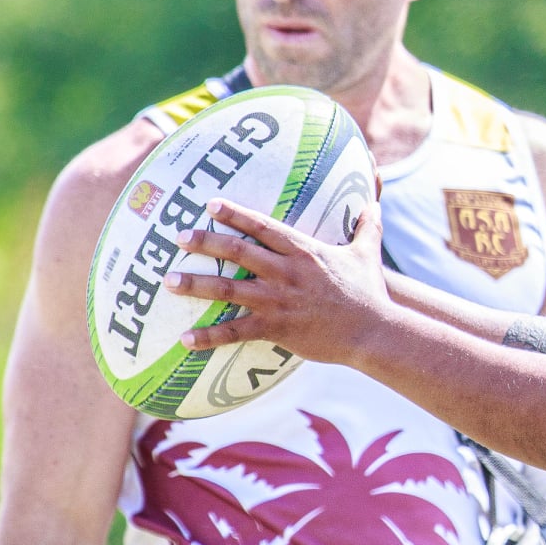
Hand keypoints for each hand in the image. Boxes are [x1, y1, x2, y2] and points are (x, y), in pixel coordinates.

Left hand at [168, 199, 388, 364]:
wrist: (373, 331)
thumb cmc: (369, 293)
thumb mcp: (368, 254)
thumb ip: (368, 227)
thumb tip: (377, 204)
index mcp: (304, 251)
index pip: (263, 226)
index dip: (235, 214)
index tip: (210, 204)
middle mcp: (286, 272)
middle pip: (238, 252)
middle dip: (205, 242)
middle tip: (178, 237)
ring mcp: (279, 300)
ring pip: (228, 289)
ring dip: (196, 284)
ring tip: (169, 282)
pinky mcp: (277, 328)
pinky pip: (236, 332)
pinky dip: (209, 337)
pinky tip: (185, 340)